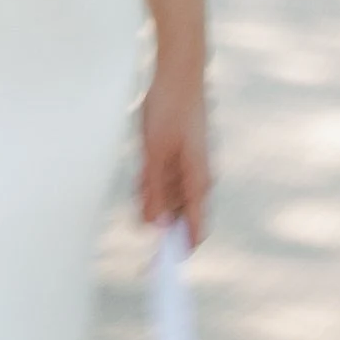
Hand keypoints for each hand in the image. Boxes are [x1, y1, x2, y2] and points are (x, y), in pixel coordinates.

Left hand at [137, 66, 213, 244]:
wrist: (178, 72)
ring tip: (143, 169)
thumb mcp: (155, 153)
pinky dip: (150, 179)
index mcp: (200, 182)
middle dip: (156, 217)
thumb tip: (157, 227)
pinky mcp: (179, 155)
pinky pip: (164, 178)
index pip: (195, 231)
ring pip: (168, 197)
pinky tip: (143, 164)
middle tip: (140, 193)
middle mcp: (199, 178)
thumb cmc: (170, 111)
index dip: (177, 252)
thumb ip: (156, 190)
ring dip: (150, 195)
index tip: (155, 267)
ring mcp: (189, 166)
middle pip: (177, 216)